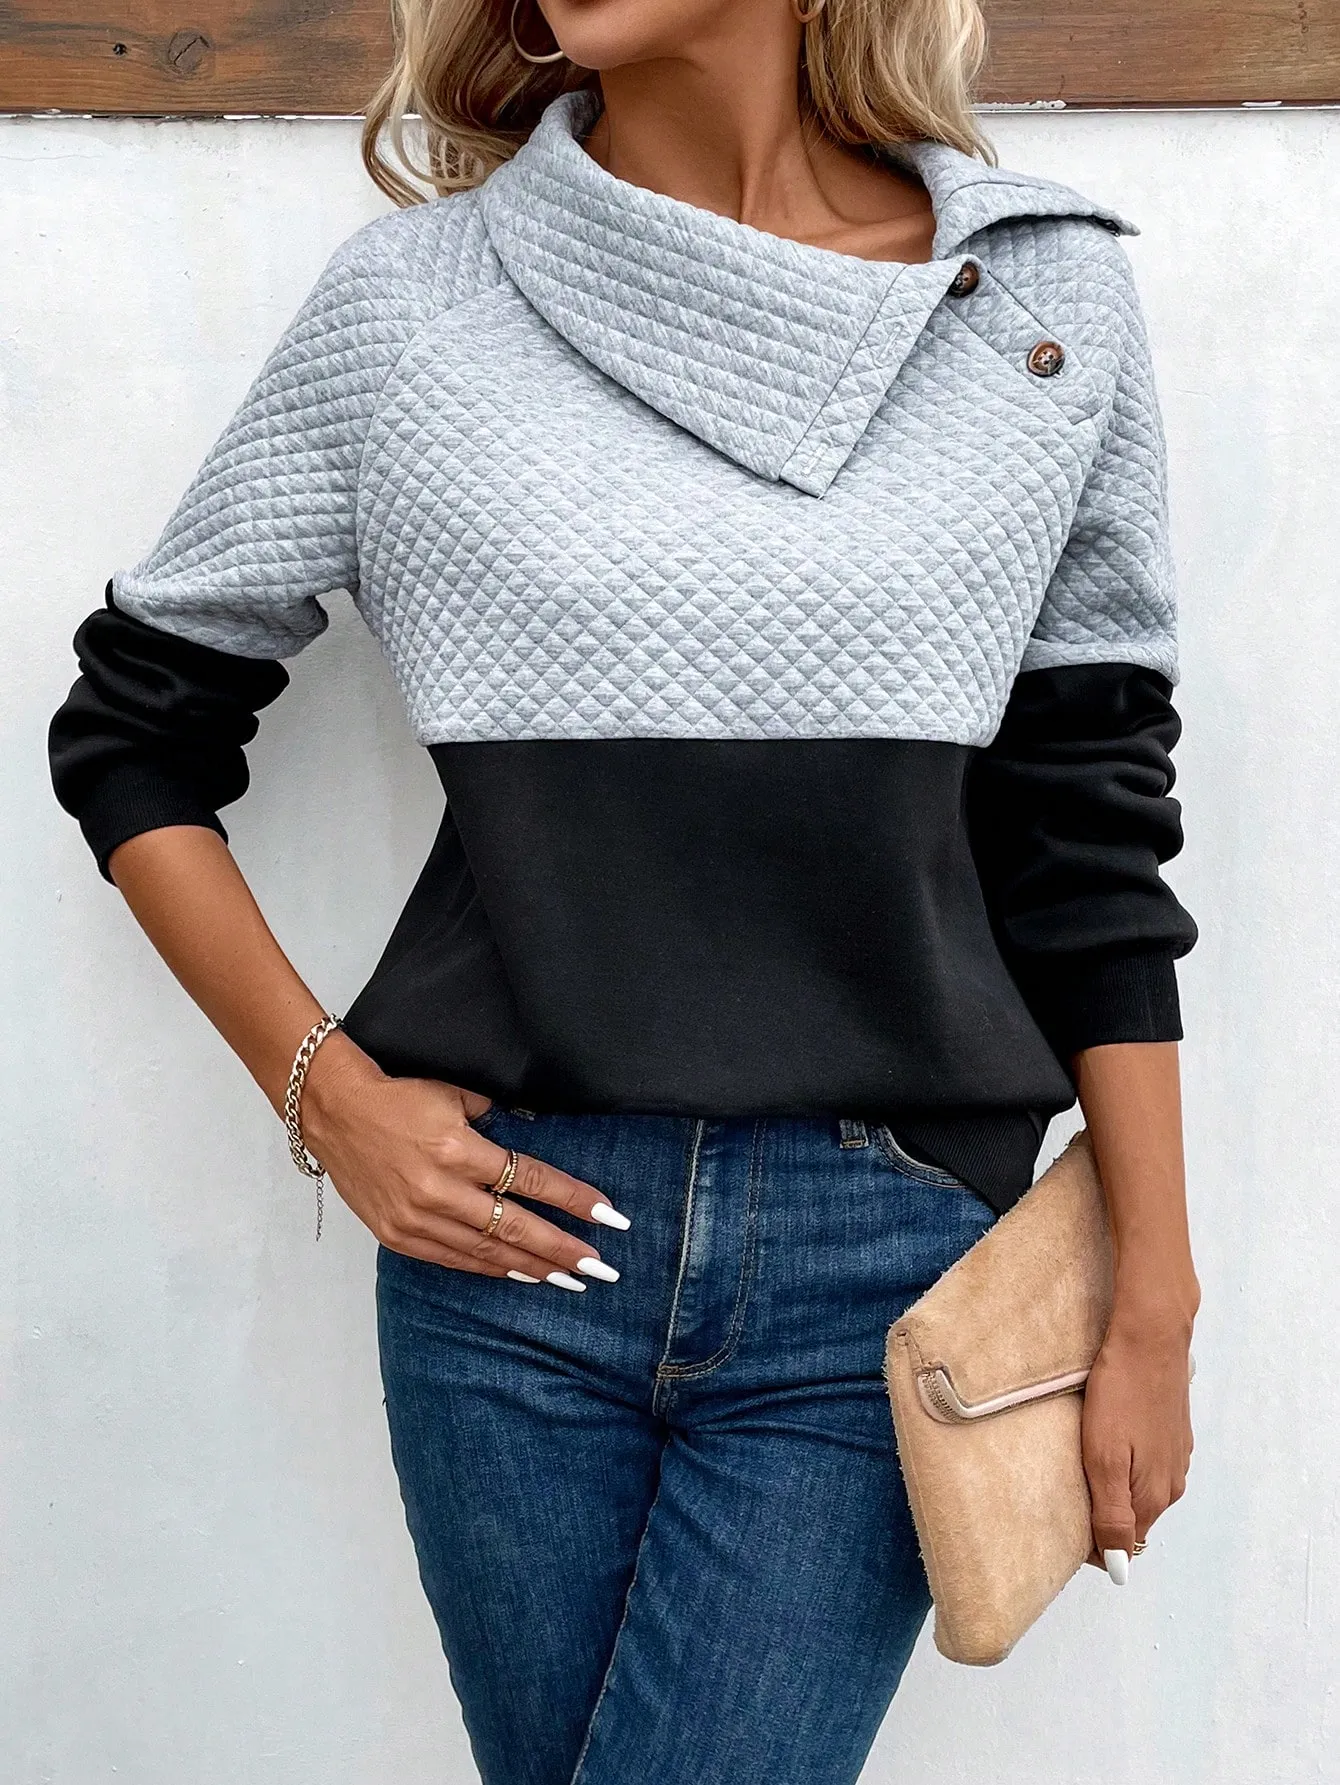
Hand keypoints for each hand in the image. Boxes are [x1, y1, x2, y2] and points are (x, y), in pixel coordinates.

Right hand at [299, 1032, 628, 1289]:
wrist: (335, 1113)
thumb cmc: (399, 1098)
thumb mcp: (454, 1096)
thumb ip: (495, 1119)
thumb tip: (533, 1135)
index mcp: (458, 1151)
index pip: (529, 1179)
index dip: (572, 1199)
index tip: (608, 1215)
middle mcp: (439, 1190)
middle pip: (515, 1227)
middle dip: (562, 1249)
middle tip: (600, 1268)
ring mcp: (416, 1219)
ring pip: (487, 1252)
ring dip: (532, 1267)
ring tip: (569, 1278)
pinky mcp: (398, 1236)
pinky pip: (454, 1260)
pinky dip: (490, 1269)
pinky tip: (519, 1275)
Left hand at [1081, 1279, 1196, 1577]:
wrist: (1150, 1337)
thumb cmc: (1120, 1396)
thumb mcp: (1105, 1460)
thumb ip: (1112, 1516)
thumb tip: (1121, 1570)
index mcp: (1154, 1497)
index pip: (1123, 1544)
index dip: (1092, 1541)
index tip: (1064, 1517)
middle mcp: (1172, 1484)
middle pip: (1132, 1518)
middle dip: (1101, 1515)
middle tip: (1068, 1486)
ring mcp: (1177, 1456)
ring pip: (1139, 1490)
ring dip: (1113, 1487)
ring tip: (1083, 1461)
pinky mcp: (1174, 1432)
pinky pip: (1147, 1463)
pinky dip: (1126, 1462)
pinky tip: (1109, 1439)